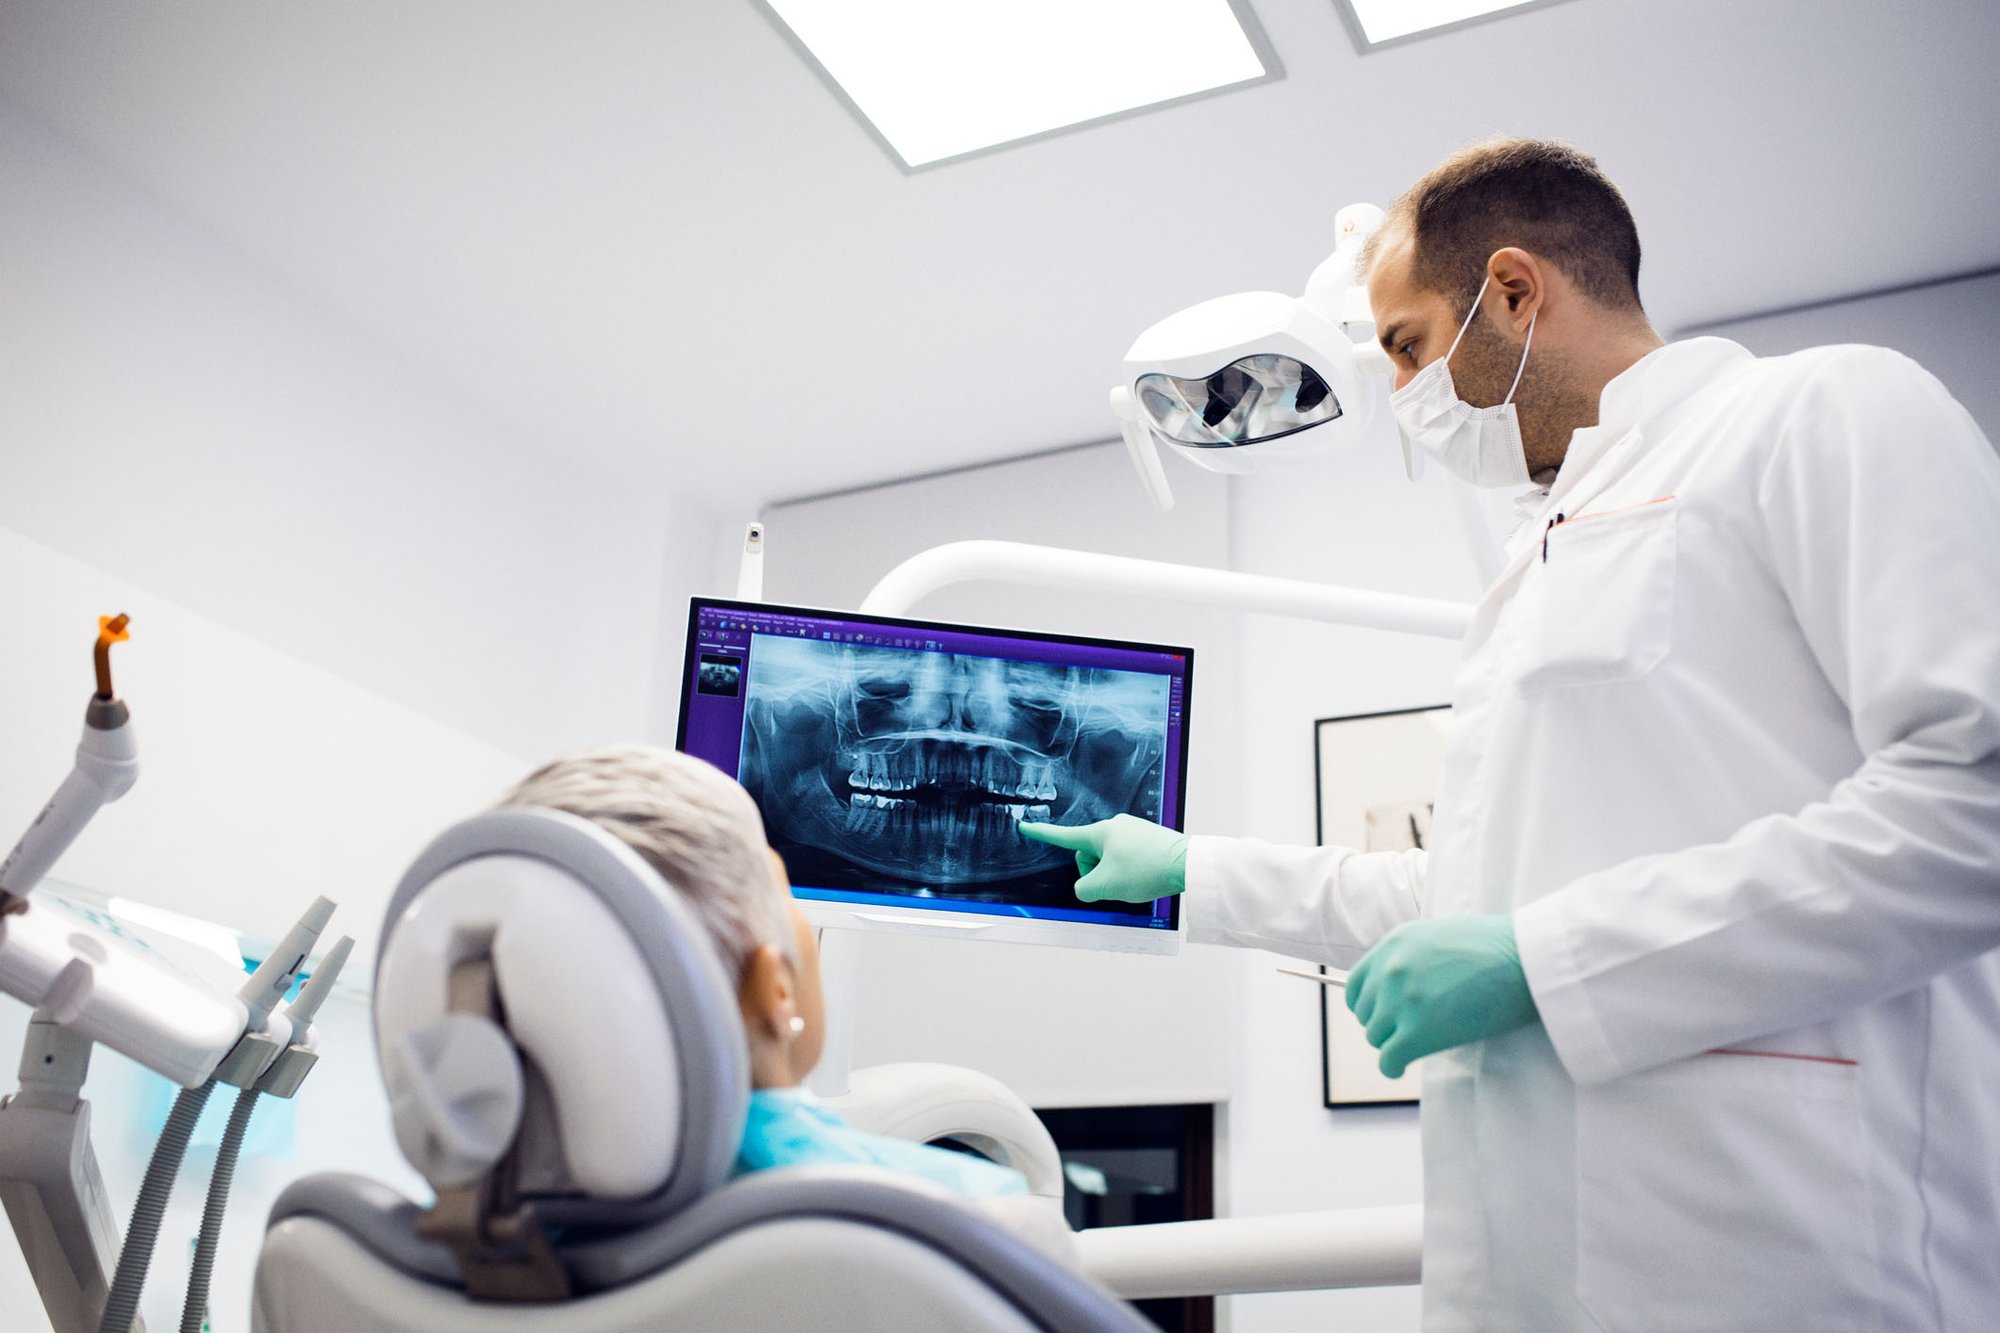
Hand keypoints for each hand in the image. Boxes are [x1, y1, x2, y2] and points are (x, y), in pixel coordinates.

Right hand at [1017, 815, 1187, 903]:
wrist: (1188, 864)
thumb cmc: (1147, 870)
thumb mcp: (1105, 887)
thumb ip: (1083, 889)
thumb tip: (1087, 886)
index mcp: (1099, 833)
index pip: (1063, 835)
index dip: (1041, 833)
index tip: (1025, 826)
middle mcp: (1115, 826)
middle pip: (1090, 855)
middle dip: (1097, 873)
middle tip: (1116, 883)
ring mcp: (1133, 830)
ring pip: (1110, 860)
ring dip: (1115, 875)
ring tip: (1136, 880)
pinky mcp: (1148, 839)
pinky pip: (1127, 859)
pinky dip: (1131, 872)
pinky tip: (1145, 877)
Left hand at [1344, 914, 1538, 1078]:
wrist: (1525, 959)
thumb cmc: (1497, 947)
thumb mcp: (1439, 935)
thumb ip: (1412, 957)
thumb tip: (1402, 984)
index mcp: (1393, 944)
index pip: (1357, 984)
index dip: (1369, 1004)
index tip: (1383, 1014)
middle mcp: (1390, 970)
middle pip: (1366, 1013)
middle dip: (1384, 1024)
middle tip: (1406, 1031)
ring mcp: (1401, 1001)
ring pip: (1375, 1037)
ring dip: (1392, 1044)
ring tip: (1413, 1045)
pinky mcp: (1418, 1031)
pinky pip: (1388, 1060)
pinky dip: (1392, 1067)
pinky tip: (1402, 1067)